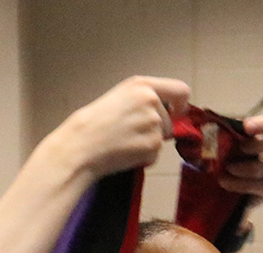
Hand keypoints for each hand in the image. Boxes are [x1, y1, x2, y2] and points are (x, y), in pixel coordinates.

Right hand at [50, 75, 190, 179]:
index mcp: (142, 85)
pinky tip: (123, 152)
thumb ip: (145, 101)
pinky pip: (155, 154)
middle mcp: (151, 101)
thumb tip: (171, 115)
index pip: (180, 90)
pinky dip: (143, 157)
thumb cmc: (94, 124)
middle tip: (129, 135)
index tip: (176, 113)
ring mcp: (153, 123)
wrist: (80, 145)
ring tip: (122, 143)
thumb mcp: (120, 98)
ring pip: (161, 139)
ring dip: (147, 145)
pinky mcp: (152, 144)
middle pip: (169, 121)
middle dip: (156, 131)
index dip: (181, 105)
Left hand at [217, 112, 262, 201]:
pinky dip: (237, 183)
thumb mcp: (234, 139)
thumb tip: (218, 129)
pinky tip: (224, 181)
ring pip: (261, 167)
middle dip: (254, 145)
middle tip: (238, 148)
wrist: (239, 182)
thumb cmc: (237, 153)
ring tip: (226, 167)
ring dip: (239, 168)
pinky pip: (255, 185)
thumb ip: (231, 131)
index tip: (246, 126)